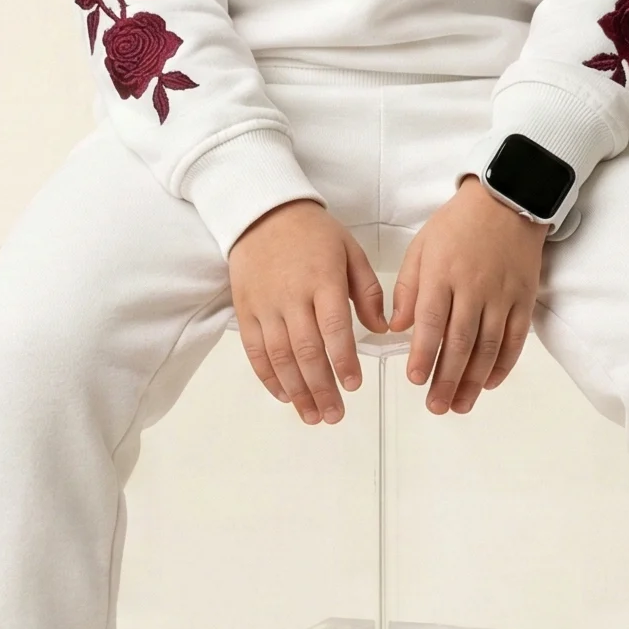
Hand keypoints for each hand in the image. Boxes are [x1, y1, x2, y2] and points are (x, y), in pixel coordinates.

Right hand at [228, 200, 388, 424]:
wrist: (262, 213)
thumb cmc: (313, 234)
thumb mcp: (350, 251)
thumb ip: (367, 290)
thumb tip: (382, 329)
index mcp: (323, 280)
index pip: (334, 328)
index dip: (343, 361)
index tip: (353, 386)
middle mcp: (292, 296)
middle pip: (306, 351)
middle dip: (322, 388)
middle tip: (335, 415)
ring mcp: (265, 305)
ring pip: (280, 357)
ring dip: (297, 390)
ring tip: (313, 415)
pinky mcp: (245, 310)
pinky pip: (254, 350)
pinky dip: (268, 377)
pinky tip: (285, 395)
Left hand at [388, 175, 545, 414]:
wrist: (506, 201)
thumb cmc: (457, 224)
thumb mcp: (421, 247)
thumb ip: (408, 288)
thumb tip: (397, 328)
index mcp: (443, 273)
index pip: (432, 321)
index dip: (424, 354)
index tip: (415, 379)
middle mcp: (474, 287)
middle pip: (461, 342)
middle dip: (447, 379)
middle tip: (436, 406)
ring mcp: (502, 295)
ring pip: (489, 346)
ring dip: (473, 381)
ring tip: (459, 405)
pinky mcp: (524, 299)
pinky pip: (516, 339)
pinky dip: (504, 364)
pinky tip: (489, 384)